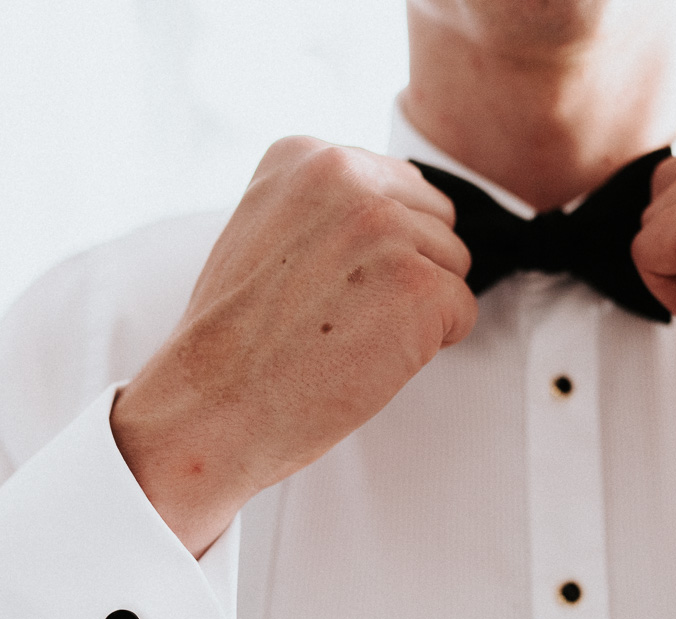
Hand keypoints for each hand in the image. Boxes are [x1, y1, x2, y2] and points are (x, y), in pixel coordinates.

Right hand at [112, 138, 475, 554]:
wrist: (213, 406)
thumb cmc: (234, 337)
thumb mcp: (263, 230)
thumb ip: (329, 206)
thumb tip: (404, 202)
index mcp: (307, 155)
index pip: (399, 186)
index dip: (379, 247)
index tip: (326, 282)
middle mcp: (348, 176)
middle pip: (436, 219)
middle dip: (409, 269)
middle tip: (345, 313)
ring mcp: (386, 229)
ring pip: (453, 265)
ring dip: (418, 308)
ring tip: (350, 334)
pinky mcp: (419, 286)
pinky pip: (462, 311)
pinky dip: (429, 345)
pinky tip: (370, 357)